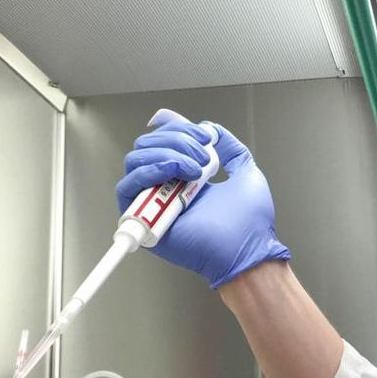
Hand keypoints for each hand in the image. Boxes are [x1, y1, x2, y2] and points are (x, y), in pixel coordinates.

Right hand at [116, 111, 290, 287]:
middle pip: (148, 145)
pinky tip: (177, 175)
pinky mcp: (143, 220)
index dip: (175, 127)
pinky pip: (126, 187)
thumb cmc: (251, 224)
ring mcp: (154, 202)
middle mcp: (167, 187)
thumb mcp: (245, 170)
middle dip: (177, 139)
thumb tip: (210, 128)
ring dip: (166, 154)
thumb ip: (229, 147)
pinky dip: (149, 171)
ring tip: (194, 169)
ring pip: (136, 160)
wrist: (247, 250)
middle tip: (203, 157)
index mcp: (186, 176)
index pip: (165, 141)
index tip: (201, 134)